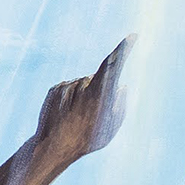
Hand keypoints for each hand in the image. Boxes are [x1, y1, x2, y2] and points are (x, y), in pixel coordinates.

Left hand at [31, 38, 128, 165]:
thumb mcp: (111, 127)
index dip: (124, 49)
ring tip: (77, 117)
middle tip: (93, 115)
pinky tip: (66, 114)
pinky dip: (72, 98)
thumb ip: (121, 105)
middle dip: (100, 93)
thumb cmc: (87, 140)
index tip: (132, 36)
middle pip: (98, 80)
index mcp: (100, 93)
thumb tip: (122, 86)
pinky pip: (69, 88)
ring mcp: (66, 85)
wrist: (52, 147)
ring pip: (82, 84)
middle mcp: (82, 84)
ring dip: (85, 97)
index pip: (113, 64)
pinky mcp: (54, 88)